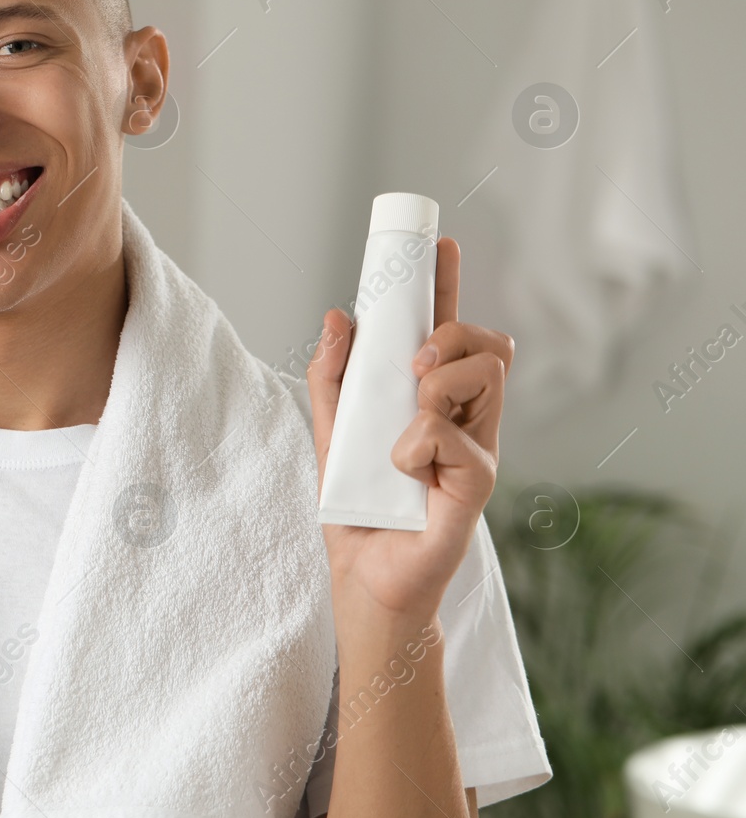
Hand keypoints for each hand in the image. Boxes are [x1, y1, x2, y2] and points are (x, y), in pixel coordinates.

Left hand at [305, 237, 513, 624]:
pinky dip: (416, 443)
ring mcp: (477, 448)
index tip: (440, 242)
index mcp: (434, 399)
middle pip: (486, 343)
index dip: (447, 285)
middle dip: (450, 332)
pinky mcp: (476, 483)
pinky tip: (402, 469)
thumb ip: (332, 376)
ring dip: (437, 381)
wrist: (362, 575)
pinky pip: (453, 435)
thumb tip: (335, 315)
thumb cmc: (356, 507)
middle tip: (412, 361)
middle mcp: (465, 417)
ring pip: (484, 374)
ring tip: (407, 416)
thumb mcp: (331, 430)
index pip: (451, 330)